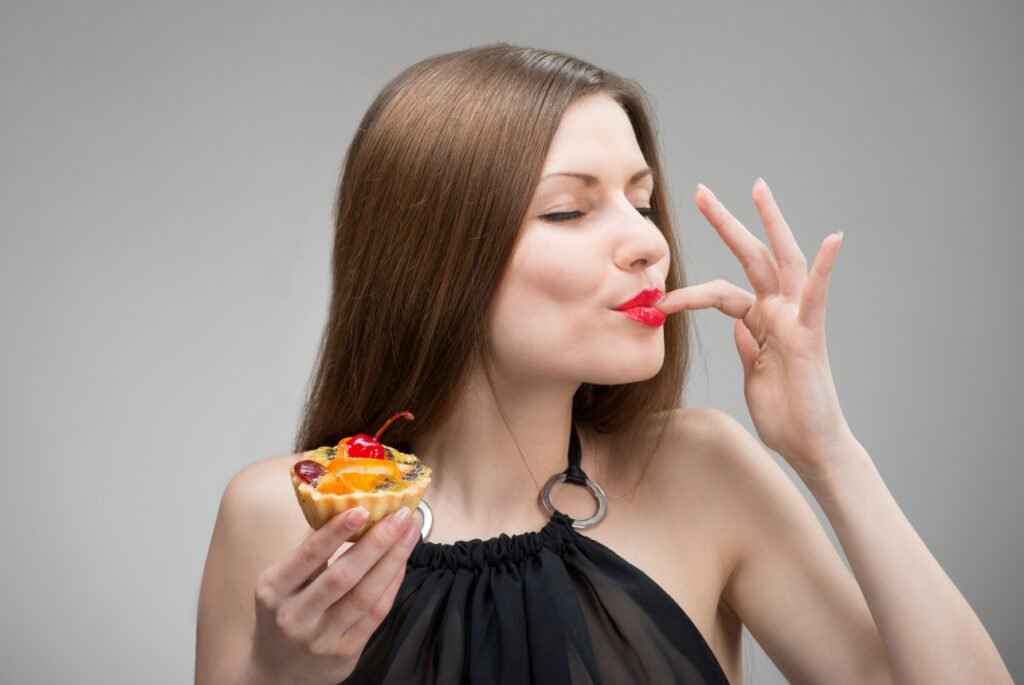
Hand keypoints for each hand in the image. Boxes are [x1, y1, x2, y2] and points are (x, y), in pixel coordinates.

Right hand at [244, 507, 419, 684]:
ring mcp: (321, 637)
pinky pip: (375, 614)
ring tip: (409, 533)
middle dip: (376, 543)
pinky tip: (402, 562)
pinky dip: (392, 585)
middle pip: (343, 576)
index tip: (362, 508)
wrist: (278, 671)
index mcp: (273, 589)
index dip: (336, 532)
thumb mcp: (280, 582)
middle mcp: (295, 616)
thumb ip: (307, 551)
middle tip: (400, 516)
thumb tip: (341, 507)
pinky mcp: (345, 652)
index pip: (308, 556)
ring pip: (364, 596)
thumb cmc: (284, 612)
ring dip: (392, 560)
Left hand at [656, 178, 852, 479]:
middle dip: (725, 223)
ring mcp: (795, 318)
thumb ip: (747, 346)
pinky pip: (817, 296)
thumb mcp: (753, 375)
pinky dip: (825, 268)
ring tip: (758, 189)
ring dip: (769, 223)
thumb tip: (736, 326)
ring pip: (780, 260)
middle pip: (749, 256)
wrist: (808, 445)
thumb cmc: (785, 414)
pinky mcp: (809, 335)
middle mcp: (778, 311)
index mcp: (759, 321)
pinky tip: (832, 240)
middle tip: (701, 190)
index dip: (689, 290)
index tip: (659, 297)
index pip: (720, 290)